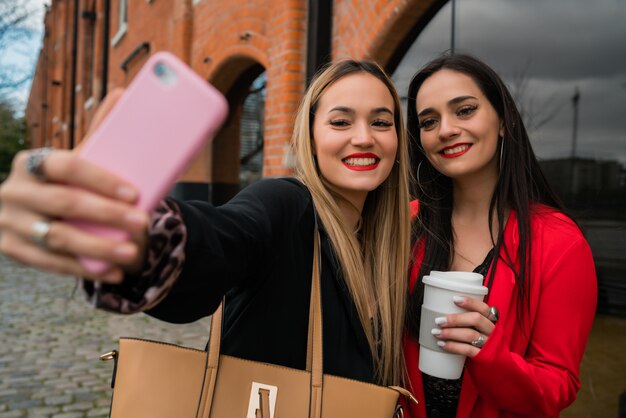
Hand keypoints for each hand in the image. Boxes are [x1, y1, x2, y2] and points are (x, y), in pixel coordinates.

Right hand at [0, 89, 148, 282]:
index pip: (67, 166)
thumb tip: (125, 93)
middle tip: (142, 224)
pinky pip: (50, 264)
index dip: (101, 180)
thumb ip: (99, 133)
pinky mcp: (11, 250)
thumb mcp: (78, 161)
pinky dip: (84, 269)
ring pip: (57, 238)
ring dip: (98, 248)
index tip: (135, 193)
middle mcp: (14, 190)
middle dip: (107, 215)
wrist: (34, 215)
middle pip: (64, 204)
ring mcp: (9, 222)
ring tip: (132, 254)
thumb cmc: (67, 184)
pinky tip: (113, 272)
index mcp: (32, 162)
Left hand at [431, 296, 498, 356]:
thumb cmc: (484, 343)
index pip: (483, 308)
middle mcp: (492, 331)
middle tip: (439, 320)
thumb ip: (470, 320)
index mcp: (492, 321)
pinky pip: (467, 350)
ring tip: (437, 332)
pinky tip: (442, 344)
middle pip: (476, 319)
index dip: (470, 302)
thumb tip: (443, 311)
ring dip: (451, 333)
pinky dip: (453, 346)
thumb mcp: (482, 330)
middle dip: (455, 319)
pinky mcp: (484, 357)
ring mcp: (489, 344)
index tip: (454, 299)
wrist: (498, 366)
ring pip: (470, 335)